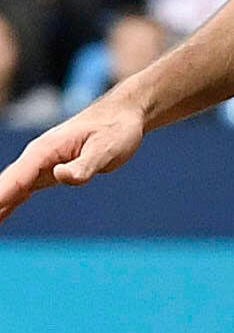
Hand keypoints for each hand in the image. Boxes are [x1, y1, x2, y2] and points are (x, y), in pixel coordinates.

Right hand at [0, 95, 146, 222]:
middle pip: (5, 186)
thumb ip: (84, 165)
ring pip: (10, 189)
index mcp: (44, 151)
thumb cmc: (116, 130)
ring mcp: (40, 165)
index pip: (16, 179)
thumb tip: (62, 177)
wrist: (123, 115)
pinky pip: (22, 191)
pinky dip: (8, 203)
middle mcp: (36, 158)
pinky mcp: (48, 172)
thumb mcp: (106, 148)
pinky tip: (0, 216)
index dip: (0, 197)